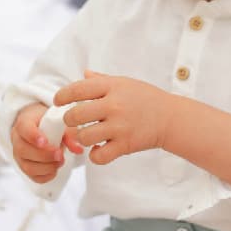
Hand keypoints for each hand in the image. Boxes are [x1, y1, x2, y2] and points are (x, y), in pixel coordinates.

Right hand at [10, 102, 83, 183]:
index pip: (24, 129)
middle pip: (24, 150)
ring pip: (28, 167)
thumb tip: (78, 149)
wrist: (40, 128)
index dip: (33, 136)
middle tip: (60, 154)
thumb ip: (69, 134)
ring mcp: (20, 156)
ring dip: (47, 167)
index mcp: (24, 123)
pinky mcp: (25, 168)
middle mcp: (18, 140)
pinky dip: (47, 175)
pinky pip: (33, 177)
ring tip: (60, 161)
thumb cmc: (48, 124)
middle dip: (44, 155)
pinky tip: (55, 169)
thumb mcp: (60, 123)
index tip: (45, 142)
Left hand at [53, 71, 170, 165]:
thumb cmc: (146, 98)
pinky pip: (99, 156)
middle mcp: (114, 105)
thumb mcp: (125, 83)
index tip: (58, 101)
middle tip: (74, 122)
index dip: (62, 96)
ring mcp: (120, 126)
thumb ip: (102, 80)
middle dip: (69, 120)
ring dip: (81, 139)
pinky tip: (99, 149)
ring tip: (88, 136)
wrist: (171, 118)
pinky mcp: (126, 145)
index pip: (77, 89)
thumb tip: (84, 74)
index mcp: (112, 87)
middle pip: (75, 115)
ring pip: (84, 137)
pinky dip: (95, 156)